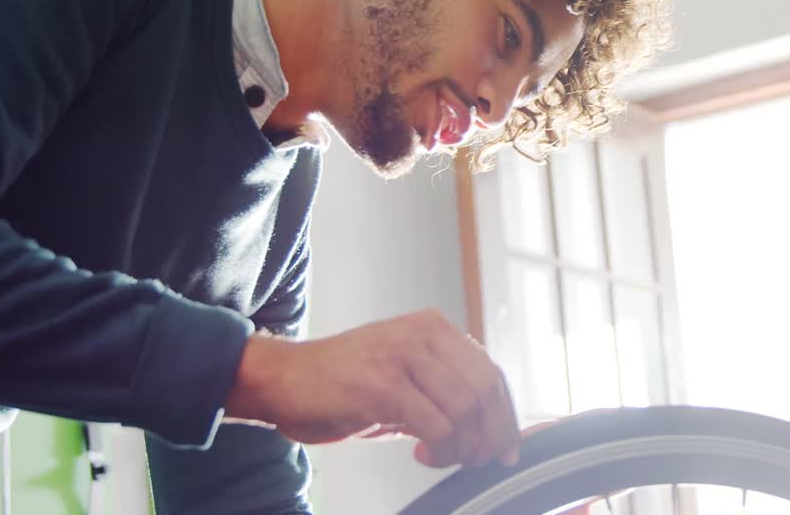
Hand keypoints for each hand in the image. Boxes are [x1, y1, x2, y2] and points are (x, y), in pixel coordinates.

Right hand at [225, 309, 519, 468]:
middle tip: (474, 460)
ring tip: (439, 456)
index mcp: (434, 328)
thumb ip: (442, 388)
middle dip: (489, 436)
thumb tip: (488, 427)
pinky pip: (436, 426)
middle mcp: (423, 334)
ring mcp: (402, 357)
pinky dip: (439, 450)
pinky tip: (421, 453)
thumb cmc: (342, 382)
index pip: (491, 372)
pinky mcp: (381, 386)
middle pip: (485, 391)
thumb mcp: (403, 374)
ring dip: (461, 447)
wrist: (282, 379)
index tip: (507, 448)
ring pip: (464, 410)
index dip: (506, 416)